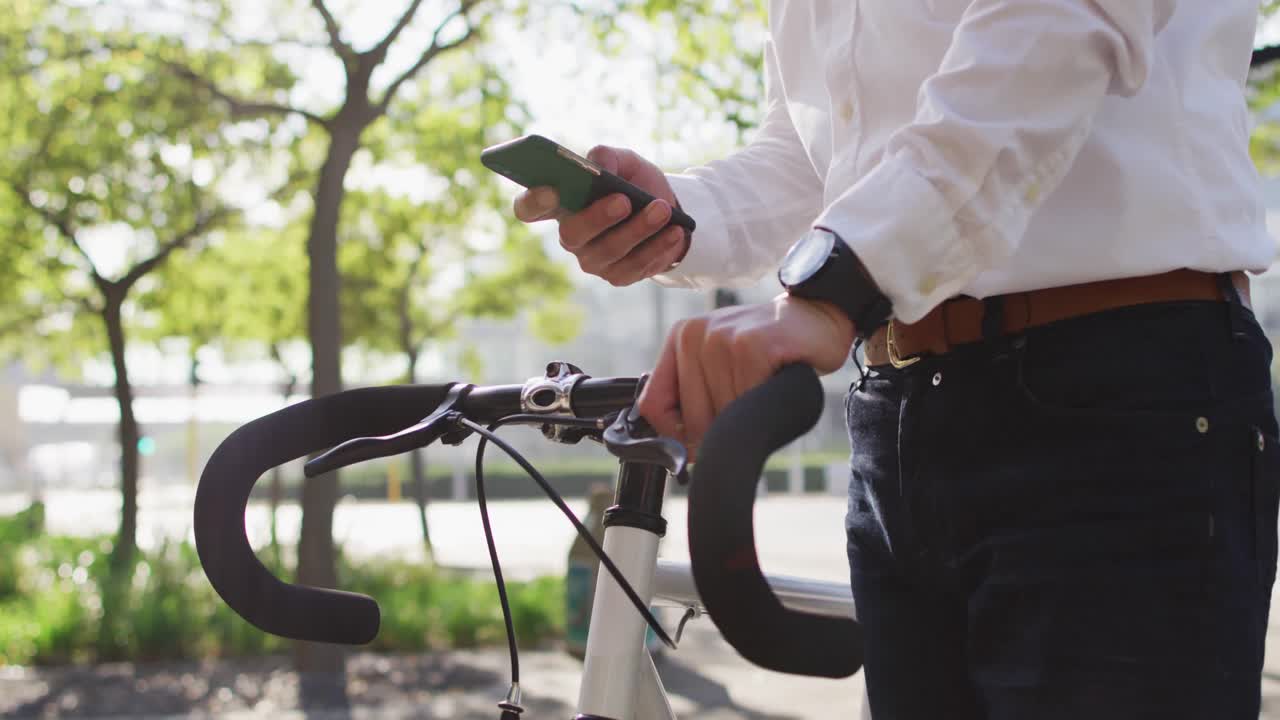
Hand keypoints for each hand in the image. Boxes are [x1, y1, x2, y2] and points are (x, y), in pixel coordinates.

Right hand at [512, 146, 689, 286]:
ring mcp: (593, 260)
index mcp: (560, 204)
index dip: (533, 201)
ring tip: (663, 209)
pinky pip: (634, 267)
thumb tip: (598, 168)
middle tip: (623, 200)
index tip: (551, 189)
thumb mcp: (625, 162)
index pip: (529, 208)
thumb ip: (608, 156)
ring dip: (638, 230)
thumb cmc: (635, 184)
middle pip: (572, 234)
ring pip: (609, 251)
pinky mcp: (618, 276)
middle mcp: (571, 236)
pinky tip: (674, 232)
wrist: (668, 211)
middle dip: (598, 217)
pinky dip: (657, 247)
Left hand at [636, 294, 854, 457]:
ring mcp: (722, 338)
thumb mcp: (720, 367)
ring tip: (763, 389)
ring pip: (722, 417)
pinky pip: (749, 405)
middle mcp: (694, 334)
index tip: (700, 441)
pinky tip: (776, 382)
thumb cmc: (767, 352)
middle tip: (748, 406)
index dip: (675, 435)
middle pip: (691, 420)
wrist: (817, 316)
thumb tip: (680, 453)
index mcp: (680, 338)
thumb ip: (694, 397)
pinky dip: (766, 407)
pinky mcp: (752, 346)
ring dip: (749, 418)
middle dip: (721, 430)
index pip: (652, 406)